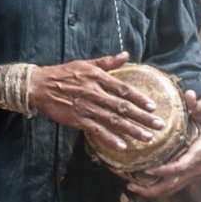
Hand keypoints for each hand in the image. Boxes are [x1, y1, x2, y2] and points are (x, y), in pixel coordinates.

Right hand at [29, 52, 164, 151]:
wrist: (40, 86)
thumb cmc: (64, 73)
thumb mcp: (86, 63)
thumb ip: (108, 62)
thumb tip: (126, 55)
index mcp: (98, 78)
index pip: (124, 89)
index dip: (140, 98)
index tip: (153, 107)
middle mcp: (95, 93)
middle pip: (123, 107)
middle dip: (143, 117)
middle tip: (159, 126)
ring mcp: (87, 107)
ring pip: (114, 120)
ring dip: (132, 130)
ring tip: (147, 138)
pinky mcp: (78, 119)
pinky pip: (97, 130)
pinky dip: (110, 138)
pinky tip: (122, 146)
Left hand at [129, 91, 200, 197]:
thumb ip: (198, 107)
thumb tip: (189, 94)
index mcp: (200, 154)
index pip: (181, 166)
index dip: (165, 171)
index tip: (149, 170)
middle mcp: (196, 168)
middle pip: (173, 184)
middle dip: (152, 189)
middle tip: (131, 185)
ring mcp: (194, 175)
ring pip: (173, 189)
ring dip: (153, 192)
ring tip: (133, 187)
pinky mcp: (192, 177)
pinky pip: (175, 187)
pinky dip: (160, 189)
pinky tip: (146, 186)